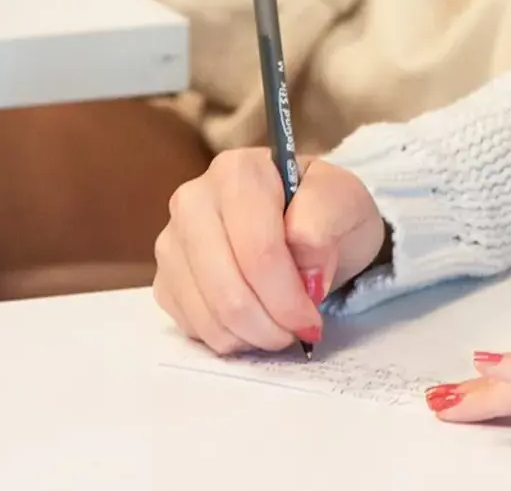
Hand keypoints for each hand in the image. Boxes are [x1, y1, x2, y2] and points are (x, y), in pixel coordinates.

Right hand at [154, 151, 387, 355]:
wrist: (308, 226)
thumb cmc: (326, 212)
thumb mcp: (345, 203)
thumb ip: (324, 224)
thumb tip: (302, 271)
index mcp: (238, 172)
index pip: (257, 251)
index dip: (286, 297)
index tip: (312, 320)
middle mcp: (193, 200)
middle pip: (226, 287)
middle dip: (269, 324)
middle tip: (299, 331)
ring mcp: (172, 241)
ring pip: (206, 313)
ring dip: (251, 336)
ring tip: (280, 328)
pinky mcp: (165, 278)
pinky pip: (190, 325)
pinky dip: (228, 338)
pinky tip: (253, 323)